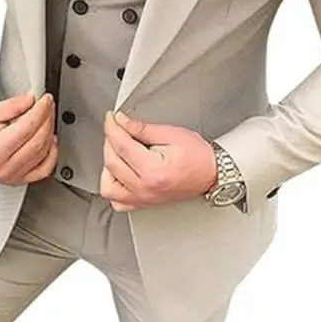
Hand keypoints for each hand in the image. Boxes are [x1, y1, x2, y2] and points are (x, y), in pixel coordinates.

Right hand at [0, 92, 57, 185]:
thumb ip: (11, 107)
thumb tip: (31, 100)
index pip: (27, 128)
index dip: (40, 111)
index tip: (45, 99)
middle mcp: (3, 168)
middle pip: (37, 141)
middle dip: (46, 119)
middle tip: (47, 105)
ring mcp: (11, 176)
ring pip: (42, 154)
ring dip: (49, 133)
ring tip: (47, 118)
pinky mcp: (16, 179)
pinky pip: (42, 170)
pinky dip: (50, 155)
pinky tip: (50, 141)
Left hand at [100, 110, 217, 211]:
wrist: (212, 174)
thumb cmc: (199, 157)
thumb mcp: (172, 134)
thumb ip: (144, 129)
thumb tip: (123, 122)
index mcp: (152, 170)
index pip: (121, 145)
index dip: (113, 128)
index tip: (111, 118)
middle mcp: (144, 188)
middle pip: (111, 162)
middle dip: (110, 141)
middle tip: (117, 129)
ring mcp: (142, 198)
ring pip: (108, 186)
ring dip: (108, 166)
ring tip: (118, 152)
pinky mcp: (143, 202)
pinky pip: (118, 201)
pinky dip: (113, 187)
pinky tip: (119, 173)